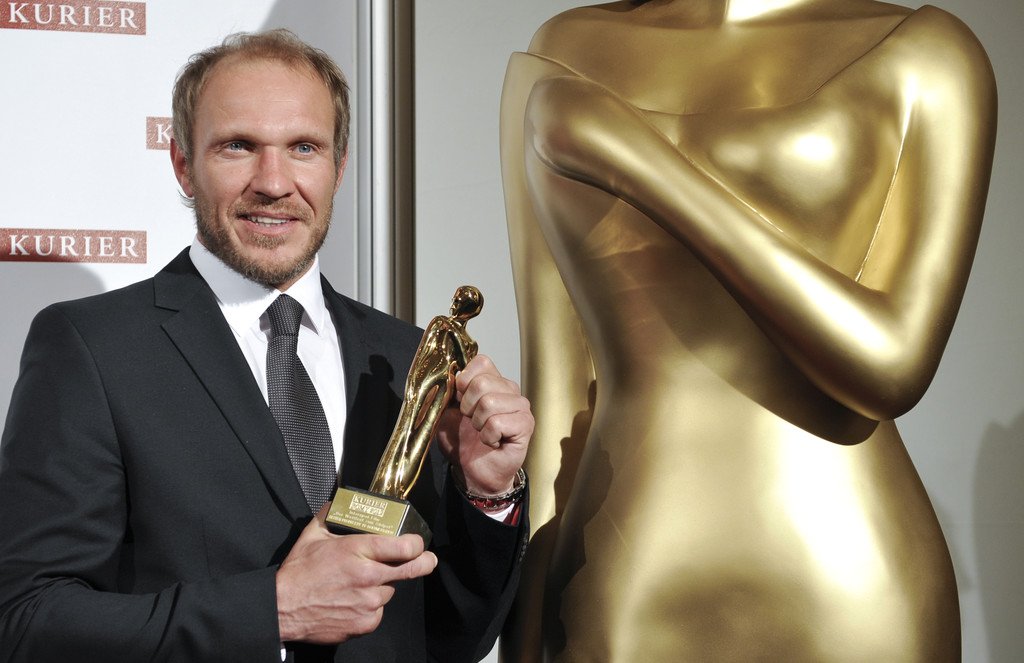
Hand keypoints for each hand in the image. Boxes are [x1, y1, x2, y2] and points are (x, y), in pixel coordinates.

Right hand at [276, 504, 437, 643]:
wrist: (283, 608)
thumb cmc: (298, 572)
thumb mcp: (313, 535)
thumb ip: (330, 515)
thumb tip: (338, 501)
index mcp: (358, 551)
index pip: (405, 547)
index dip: (416, 544)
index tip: (417, 543)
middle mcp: (368, 577)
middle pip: (411, 569)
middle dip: (424, 563)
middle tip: (428, 560)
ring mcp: (368, 602)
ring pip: (390, 591)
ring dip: (382, 586)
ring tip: (360, 584)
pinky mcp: (365, 623)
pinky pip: (378, 611)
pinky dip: (371, 606)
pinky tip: (353, 601)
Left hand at [436, 355, 533, 494]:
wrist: (473, 472)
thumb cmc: (464, 442)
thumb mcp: (446, 412)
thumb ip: (447, 392)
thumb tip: (446, 376)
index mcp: (493, 381)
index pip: (481, 361)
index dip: (464, 382)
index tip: (461, 402)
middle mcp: (510, 390)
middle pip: (481, 383)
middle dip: (467, 407)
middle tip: (472, 422)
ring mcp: (521, 407)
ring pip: (489, 403)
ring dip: (478, 424)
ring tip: (483, 432)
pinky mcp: (526, 425)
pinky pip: (497, 423)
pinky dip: (488, 437)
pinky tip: (493, 441)